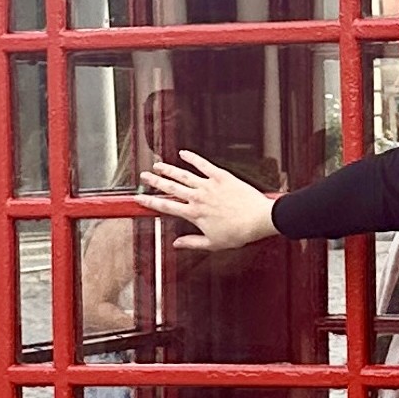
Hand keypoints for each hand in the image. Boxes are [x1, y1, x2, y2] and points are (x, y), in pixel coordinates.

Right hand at [139, 151, 279, 252]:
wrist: (258, 219)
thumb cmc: (239, 233)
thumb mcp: (213, 243)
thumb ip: (192, 242)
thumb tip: (177, 244)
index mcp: (194, 214)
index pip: (166, 206)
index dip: (150, 202)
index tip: (140, 199)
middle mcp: (198, 197)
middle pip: (170, 187)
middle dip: (155, 181)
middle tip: (144, 176)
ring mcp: (208, 185)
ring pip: (183, 174)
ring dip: (168, 169)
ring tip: (157, 165)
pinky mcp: (221, 176)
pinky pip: (203, 164)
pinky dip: (192, 158)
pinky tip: (183, 153)